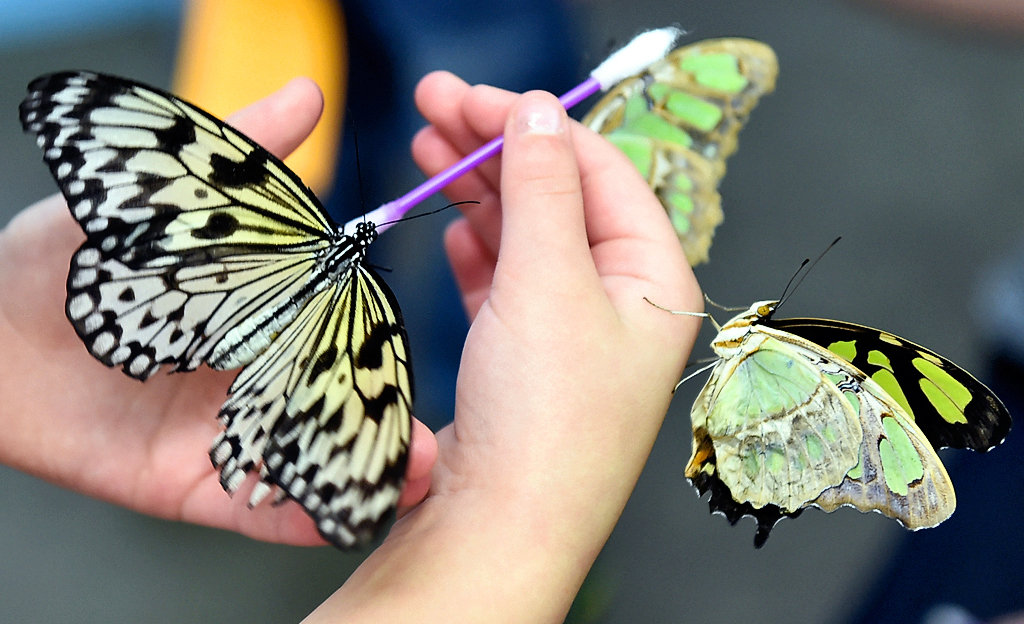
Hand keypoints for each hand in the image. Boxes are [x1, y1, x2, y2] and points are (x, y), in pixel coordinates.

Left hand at [0, 78, 434, 545]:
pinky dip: (303, 518)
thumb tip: (309, 93)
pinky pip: (255, 509)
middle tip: (439, 441)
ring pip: (314, 461)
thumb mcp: (161, 196)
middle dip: (396, 426)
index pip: (346, 333)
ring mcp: (229, 433)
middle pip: (342, 404)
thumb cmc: (61, 258)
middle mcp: (258, 375)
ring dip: (369, 474)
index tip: (433, 354)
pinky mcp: (190, 482)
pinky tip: (344, 515)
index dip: (389, 350)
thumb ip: (240, 156)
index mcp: (265, 312)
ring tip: (414, 476)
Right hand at [305, 72, 701, 621]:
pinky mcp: (527, 360)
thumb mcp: (547, 281)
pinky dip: (476, 248)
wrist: (497, 530)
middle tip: (433, 106)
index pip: (601, 170)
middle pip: (560, 197)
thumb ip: (541, 188)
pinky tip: (452, 226)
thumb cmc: (543, 419)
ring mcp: (572, 332)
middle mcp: (622, 302)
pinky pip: (504, 283)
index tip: (473, 96)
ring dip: (478, 191)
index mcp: (654, 279)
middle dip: (497, 149)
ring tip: (426, 149)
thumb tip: (537, 112)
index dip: (536, 124)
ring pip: (526, 236)